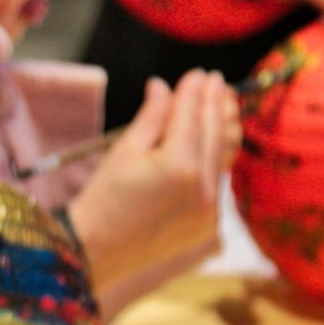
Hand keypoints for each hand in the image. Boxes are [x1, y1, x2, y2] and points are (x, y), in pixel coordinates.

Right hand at [66, 71, 242, 316]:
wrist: (98, 251)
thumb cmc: (104, 198)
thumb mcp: (124, 150)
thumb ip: (153, 117)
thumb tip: (164, 86)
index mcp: (180, 165)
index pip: (193, 116)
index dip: (195, 91)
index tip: (199, 73)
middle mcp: (204, 187)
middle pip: (215, 134)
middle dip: (216, 105)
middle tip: (216, 82)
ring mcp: (211, 210)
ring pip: (223, 158)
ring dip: (224, 130)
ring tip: (224, 106)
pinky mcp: (210, 225)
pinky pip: (217, 183)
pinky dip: (216, 159)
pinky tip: (213, 144)